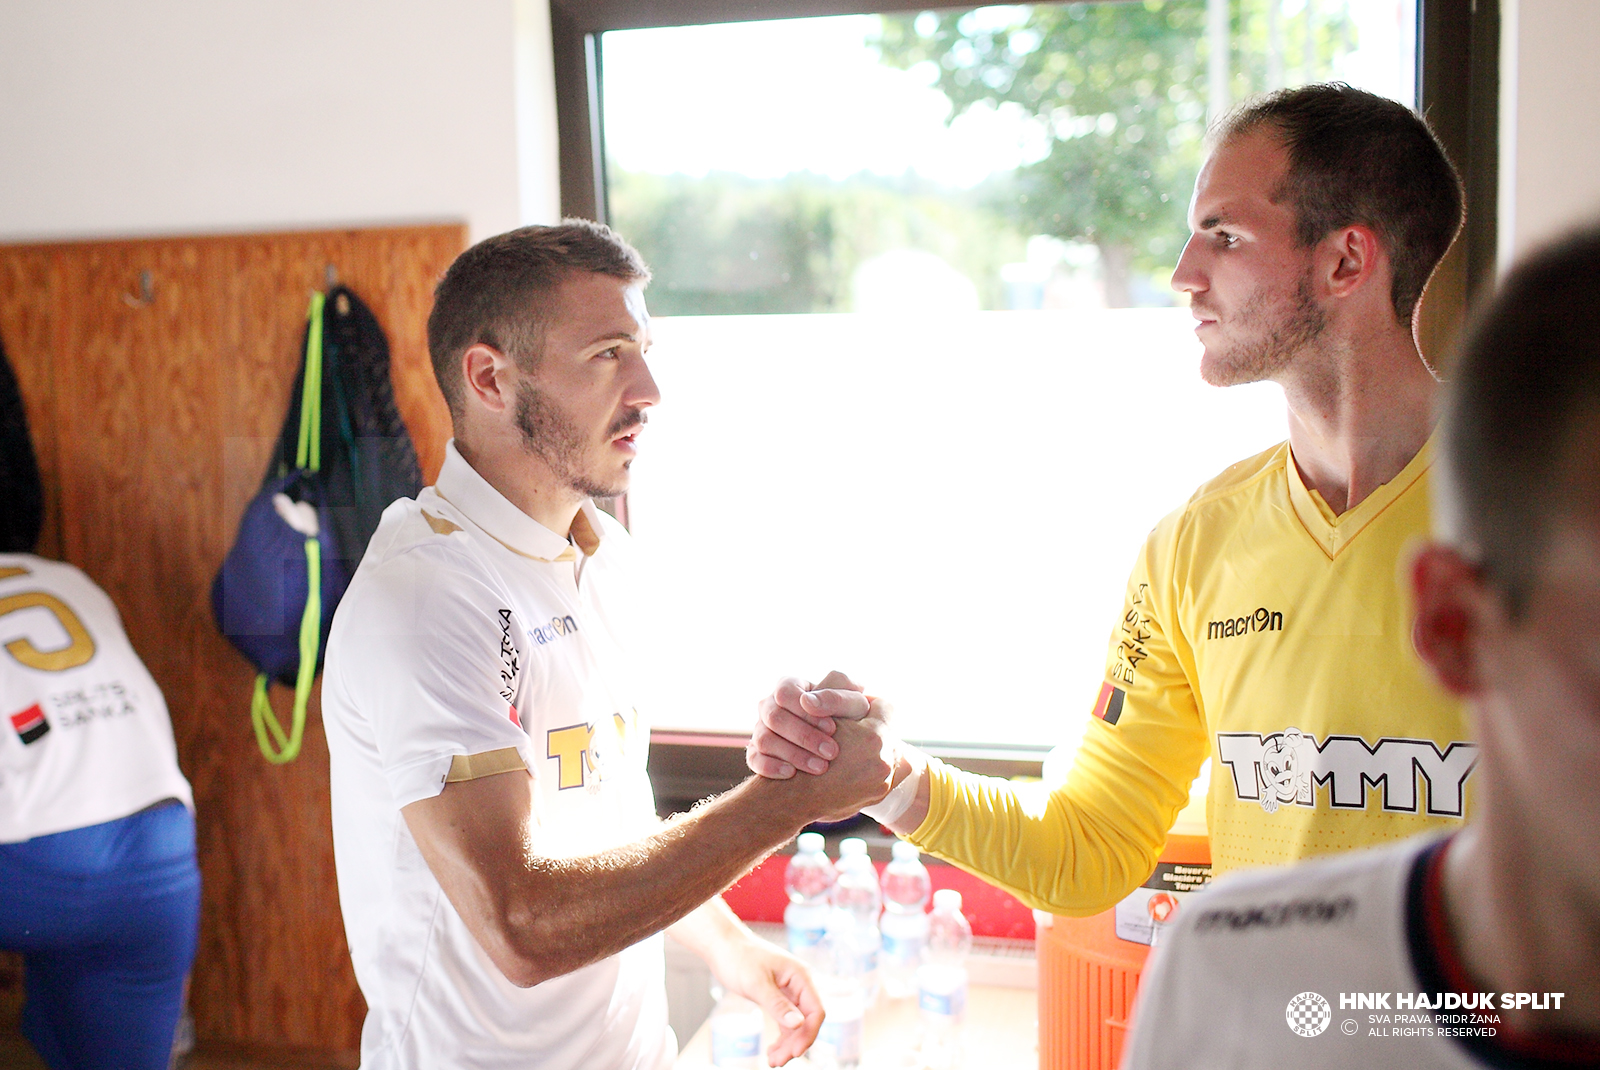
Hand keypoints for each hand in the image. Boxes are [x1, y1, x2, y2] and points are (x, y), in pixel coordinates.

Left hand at [711, 931, 824, 1065]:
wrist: (723, 946)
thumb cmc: (739, 958)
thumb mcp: (757, 983)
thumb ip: (778, 1004)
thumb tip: (798, 1024)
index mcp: (801, 977)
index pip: (815, 1011)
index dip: (809, 1033)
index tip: (796, 1052)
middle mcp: (799, 985)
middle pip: (806, 1021)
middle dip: (795, 1043)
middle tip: (777, 1061)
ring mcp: (789, 992)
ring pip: (796, 1025)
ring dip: (787, 1044)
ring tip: (772, 1061)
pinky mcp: (778, 997)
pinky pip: (786, 1022)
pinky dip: (781, 1037)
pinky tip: (772, 1050)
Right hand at [748, 671, 875, 778]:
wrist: (846, 743)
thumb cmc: (849, 717)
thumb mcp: (852, 703)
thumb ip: (837, 696)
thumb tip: (808, 702)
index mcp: (789, 686)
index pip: (785, 694)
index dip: (806, 712)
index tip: (833, 729)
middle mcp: (770, 706)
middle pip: (774, 718)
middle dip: (804, 736)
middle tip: (831, 752)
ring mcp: (761, 730)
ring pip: (764, 740)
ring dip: (793, 754)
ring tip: (820, 767)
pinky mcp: (757, 753)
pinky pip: (755, 760)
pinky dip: (771, 767)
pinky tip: (792, 774)